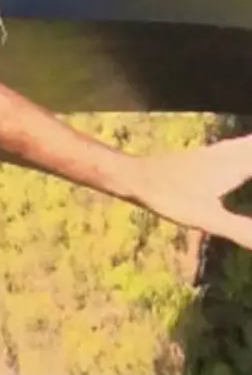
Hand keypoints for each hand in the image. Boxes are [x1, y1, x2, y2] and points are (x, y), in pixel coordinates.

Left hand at [131, 134, 251, 249]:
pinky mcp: (212, 156)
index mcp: (234, 164)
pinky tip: (247, 152)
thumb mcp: (206, 219)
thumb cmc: (167, 196)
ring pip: (251, 144)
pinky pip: (244, 147)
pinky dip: (251, 148)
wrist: (134, 176)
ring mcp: (220, 151)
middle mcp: (230, 152)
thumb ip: (241, 230)